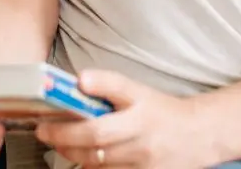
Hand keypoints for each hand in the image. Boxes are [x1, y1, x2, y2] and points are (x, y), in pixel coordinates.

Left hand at [35, 71, 212, 168]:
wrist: (197, 136)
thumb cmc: (160, 110)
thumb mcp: (137, 89)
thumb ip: (108, 84)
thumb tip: (79, 80)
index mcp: (139, 108)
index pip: (109, 101)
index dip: (80, 107)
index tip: (57, 105)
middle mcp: (141, 136)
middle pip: (96, 139)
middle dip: (64, 137)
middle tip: (43, 131)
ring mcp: (143, 161)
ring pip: (98, 162)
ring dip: (72, 154)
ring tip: (58, 144)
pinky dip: (92, 168)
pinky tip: (81, 159)